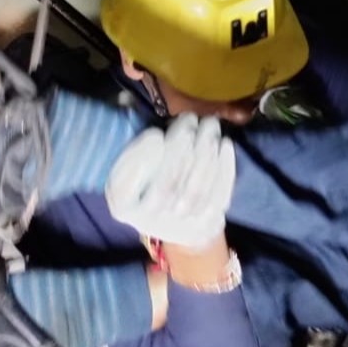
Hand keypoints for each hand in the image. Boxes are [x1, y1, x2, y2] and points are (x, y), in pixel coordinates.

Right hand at [105, 114, 235, 247]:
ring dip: (206, 152)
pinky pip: (219, 196)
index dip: (142, 159)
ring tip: (210, 125)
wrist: (174, 216)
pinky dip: (225, 168)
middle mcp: (149, 222)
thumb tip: (156, 138)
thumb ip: (136, 150)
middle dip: (180, 147)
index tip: (155, 134)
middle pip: (166, 186)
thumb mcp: (131, 162)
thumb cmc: (148, 177)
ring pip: (196, 190)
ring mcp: (179, 228)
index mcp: (122, 206)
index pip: (128, 187)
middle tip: (190, 119)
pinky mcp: (205, 226)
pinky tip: (225, 144)